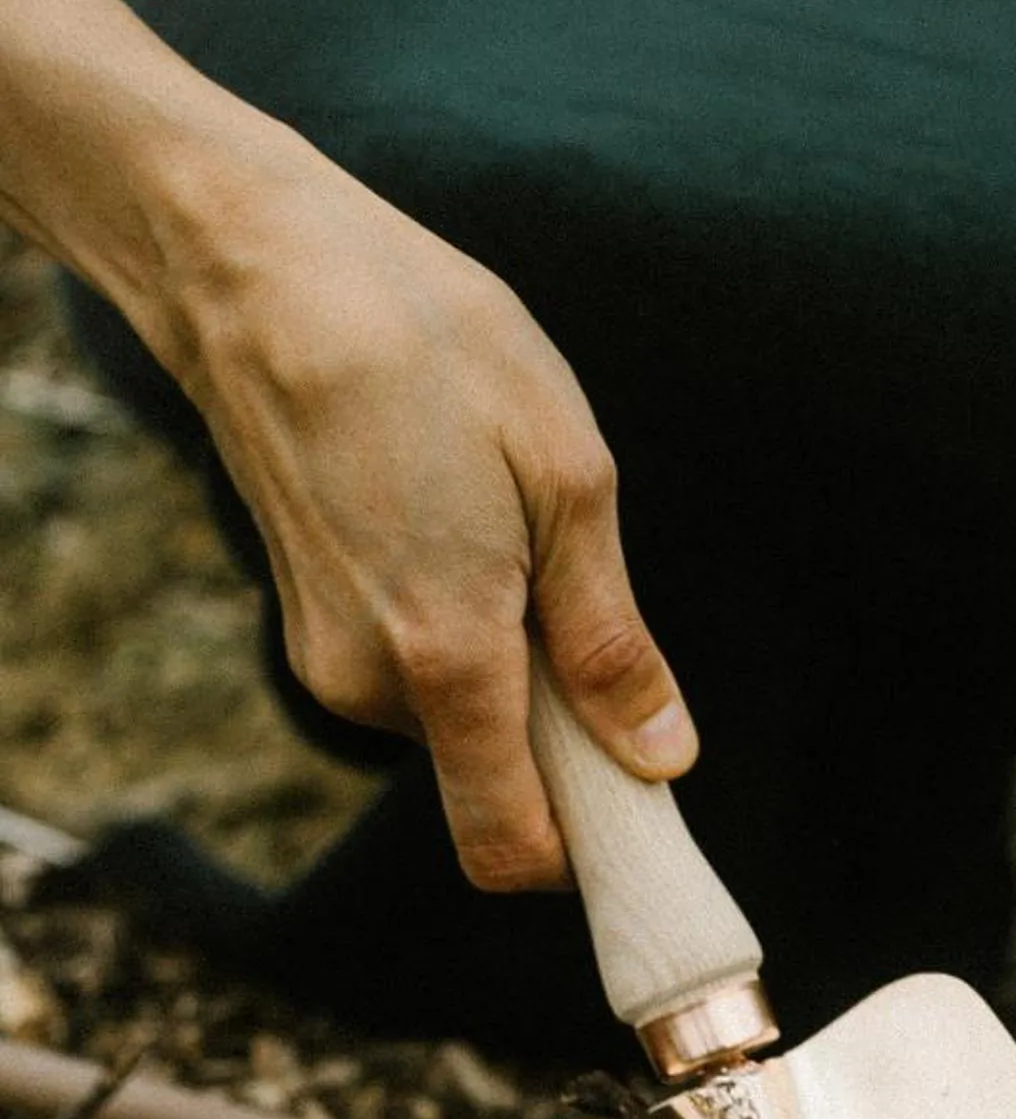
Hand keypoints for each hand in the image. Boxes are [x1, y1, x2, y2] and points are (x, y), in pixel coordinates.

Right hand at [165, 153, 694, 889]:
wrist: (254, 269)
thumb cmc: (424, 345)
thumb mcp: (565, 476)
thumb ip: (609, 639)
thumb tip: (658, 756)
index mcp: (446, 656)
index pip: (512, 846)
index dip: (586, 849)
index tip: (642, 800)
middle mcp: (372, 685)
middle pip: (495, 787)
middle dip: (559, 738)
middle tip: (583, 616)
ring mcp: (329, 660)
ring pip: (458, 727)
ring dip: (511, 672)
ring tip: (506, 535)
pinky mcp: (311, 628)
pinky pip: (416, 678)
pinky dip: (460, 639)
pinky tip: (456, 525)